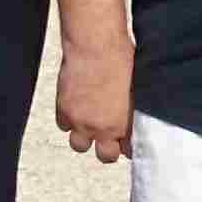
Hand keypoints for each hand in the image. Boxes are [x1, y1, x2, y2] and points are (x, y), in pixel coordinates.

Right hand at [56, 31, 136, 164]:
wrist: (94, 45)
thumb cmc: (120, 58)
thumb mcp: (138, 87)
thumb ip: (135, 108)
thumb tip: (138, 115)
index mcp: (126, 123)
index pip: (130, 150)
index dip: (128, 145)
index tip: (127, 140)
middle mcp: (104, 128)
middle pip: (106, 156)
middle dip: (108, 148)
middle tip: (109, 136)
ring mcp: (82, 121)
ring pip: (80, 146)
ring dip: (85, 137)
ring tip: (90, 124)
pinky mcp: (64, 110)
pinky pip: (64, 126)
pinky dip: (69, 120)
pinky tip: (76, 108)